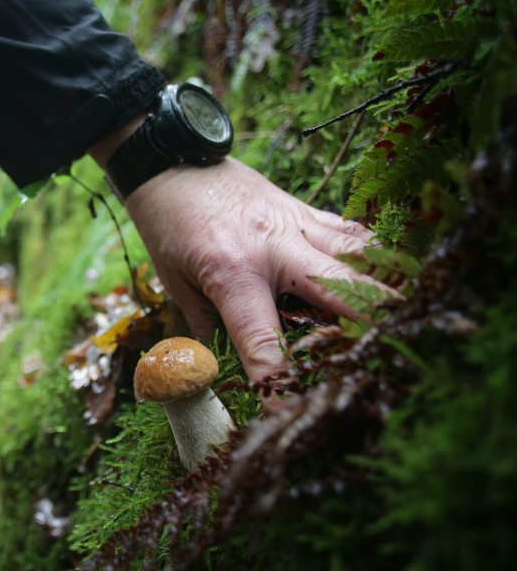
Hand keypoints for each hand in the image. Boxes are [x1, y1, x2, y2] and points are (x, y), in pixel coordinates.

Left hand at [123, 157, 377, 411]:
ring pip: (359, 256)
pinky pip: (349, 231)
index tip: (291, 414)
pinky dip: (372, 253)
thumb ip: (206, 328)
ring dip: (386, 289)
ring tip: (408, 320)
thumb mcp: (176, 283)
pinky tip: (388, 273)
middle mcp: (274, 248)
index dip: (279, 383)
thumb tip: (222, 369)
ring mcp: (295, 224)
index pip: (264, 341)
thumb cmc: (166, 224)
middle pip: (342, 292)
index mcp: (233, 274)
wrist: (170, 159)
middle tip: (391, 361)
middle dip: (371, 329)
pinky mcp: (303, 208)